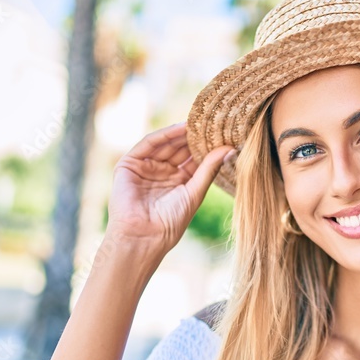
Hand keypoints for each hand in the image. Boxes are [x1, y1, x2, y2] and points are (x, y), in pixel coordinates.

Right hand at [105, 122, 235, 253]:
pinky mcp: (129, 164)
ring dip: (181, 134)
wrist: (143, 235)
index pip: (192, 160)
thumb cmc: (171, 221)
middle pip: (179, 150)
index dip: (206, 148)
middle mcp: (162, 174)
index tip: (222, 135)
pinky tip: (180, 128)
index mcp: (178, 183)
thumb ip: (209, 169)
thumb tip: (229, 149)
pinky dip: (164, 135)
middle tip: (211, 124)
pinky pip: (148, 144)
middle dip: (194, 138)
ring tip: (199, 123)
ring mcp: (145, 168)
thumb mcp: (195, 192)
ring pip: (165, 145)